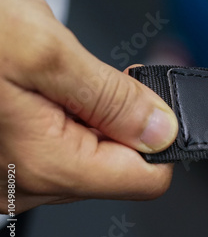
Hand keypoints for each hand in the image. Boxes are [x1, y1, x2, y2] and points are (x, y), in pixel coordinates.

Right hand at [0, 0, 177, 212]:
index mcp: (45, 164)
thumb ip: (113, 100)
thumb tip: (162, 131)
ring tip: (46, 83)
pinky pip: (57, 149)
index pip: (145, 179)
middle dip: (113, 119)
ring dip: (83, 115)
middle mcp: (24, 184)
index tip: (140, 101)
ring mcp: (9, 177)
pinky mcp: (2, 162)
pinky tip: (33, 93)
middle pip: (115, 167)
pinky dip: (60, 118)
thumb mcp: (48, 51)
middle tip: (79, 79)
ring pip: (86, 155)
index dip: (156, 137)